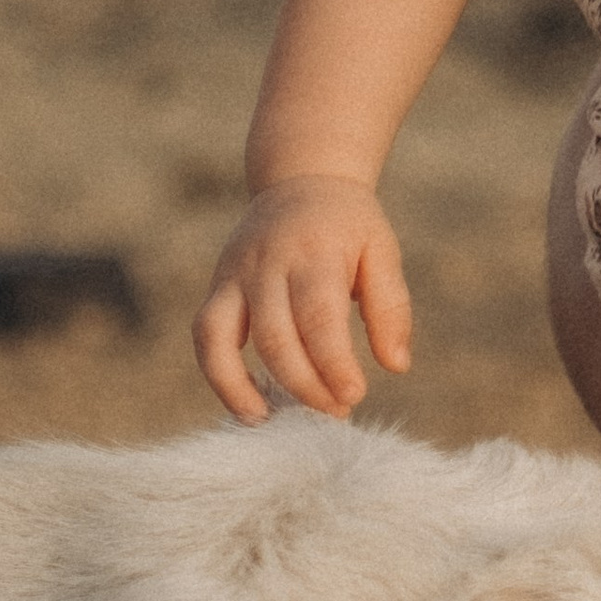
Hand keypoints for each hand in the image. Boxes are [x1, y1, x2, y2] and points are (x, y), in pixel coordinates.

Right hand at [194, 175, 410, 422]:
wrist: (302, 180)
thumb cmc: (349, 226)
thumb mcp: (382, 251)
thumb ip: (391, 307)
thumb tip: (396, 366)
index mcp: (314, 252)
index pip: (319, 317)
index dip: (333, 363)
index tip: (353, 396)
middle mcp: (266, 263)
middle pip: (274, 335)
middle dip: (303, 383)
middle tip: (335, 411)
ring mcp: (234, 275)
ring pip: (222, 338)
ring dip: (243, 387)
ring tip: (272, 420)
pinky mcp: (217, 287)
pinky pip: (205, 336)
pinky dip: (218, 374)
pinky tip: (247, 404)